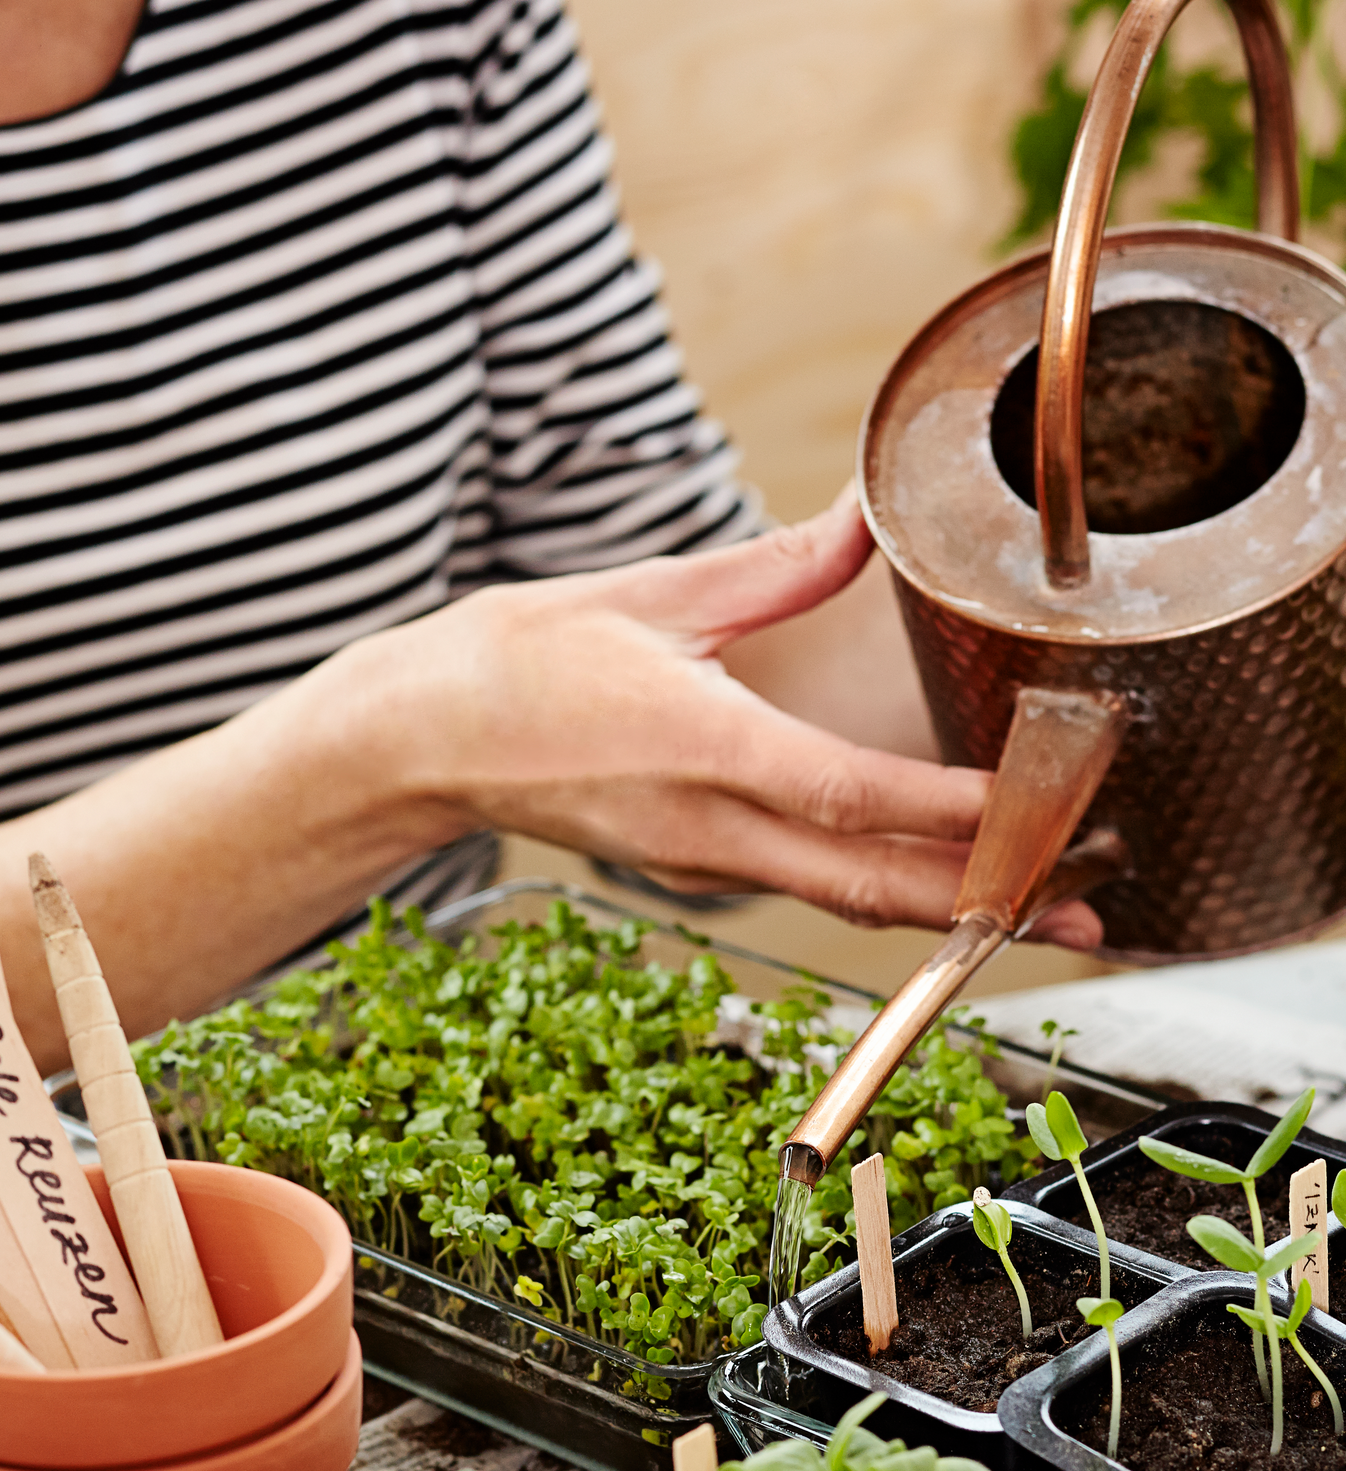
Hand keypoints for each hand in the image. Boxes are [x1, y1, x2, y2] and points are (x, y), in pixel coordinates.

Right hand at [364, 490, 1101, 946]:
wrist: (421, 742)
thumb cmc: (517, 662)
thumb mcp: (647, 595)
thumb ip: (773, 568)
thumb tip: (864, 515)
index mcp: (702, 747)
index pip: (852, 797)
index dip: (954, 816)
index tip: (1044, 816)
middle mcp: (708, 827)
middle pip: (870, 888)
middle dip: (986, 905)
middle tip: (1089, 913)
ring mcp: (701, 863)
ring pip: (846, 901)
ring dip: (949, 909)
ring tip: (1049, 910)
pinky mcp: (694, 870)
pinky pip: (810, 890)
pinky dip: (888, 892)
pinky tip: (944, 880)